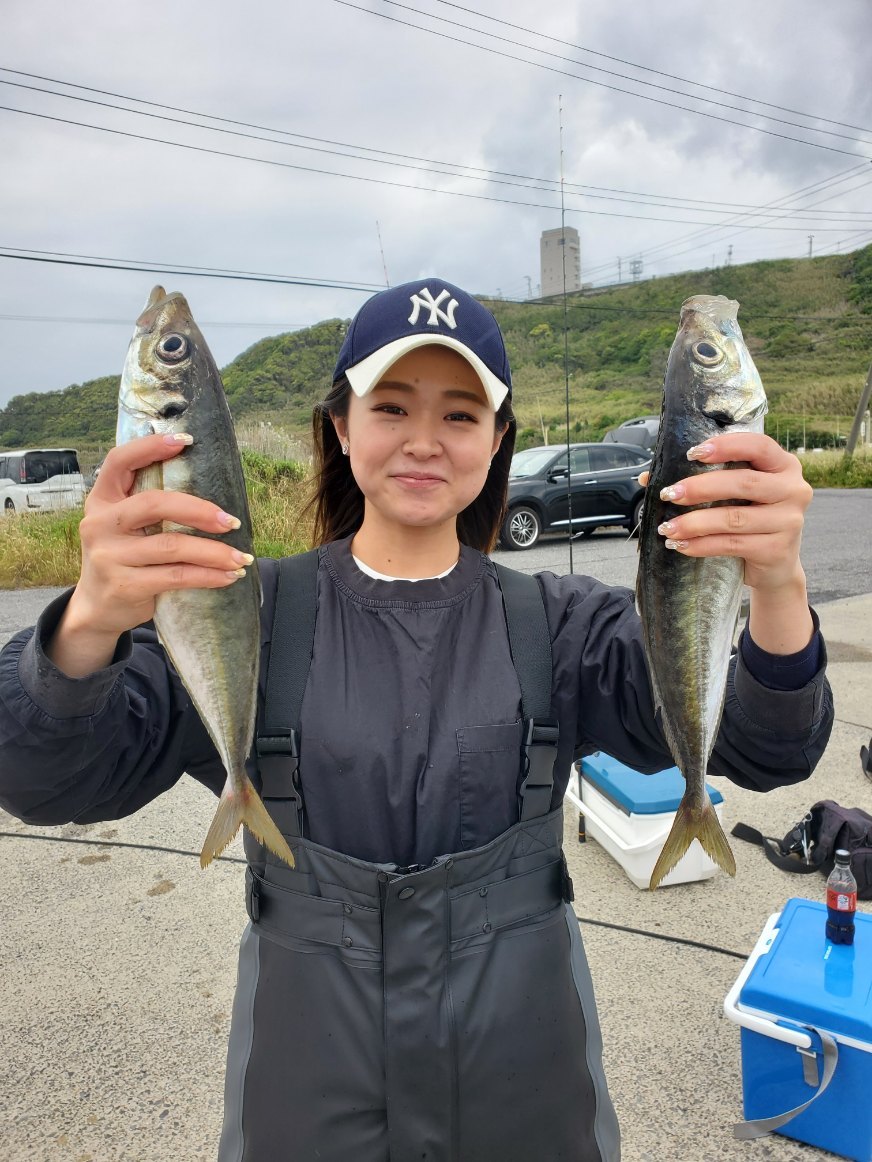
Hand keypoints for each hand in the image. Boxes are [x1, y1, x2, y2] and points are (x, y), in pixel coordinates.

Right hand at [48, 434, 250, 674]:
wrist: (98, 607)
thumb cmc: (123, 558)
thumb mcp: (123, 526)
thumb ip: (148, 505)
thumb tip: (207, 481)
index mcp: (101, 500)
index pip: (119, 461)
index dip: (150, 447)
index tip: (186, 441)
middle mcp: (100, 524)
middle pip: (155, 504)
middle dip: (200, 510)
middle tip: (233, 521)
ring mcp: (110, 555)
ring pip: (172, 546)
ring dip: (215, 552)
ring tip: (242, 558)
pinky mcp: (125, 585)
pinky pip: (177, 576)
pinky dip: (208, 576)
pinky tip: (229, 575)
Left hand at [641, 433, 811, 593]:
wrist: (776, 566)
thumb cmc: (750, 520)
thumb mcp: (735, 496)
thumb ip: (704, 479)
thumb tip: (648, 476)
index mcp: (784, 465)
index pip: (759, 446)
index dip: (726, 446)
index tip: (692, 453)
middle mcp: (794, 489)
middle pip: (744, 482)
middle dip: (700, 488)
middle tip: (668, 494)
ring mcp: (789, 521)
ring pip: (734, 518)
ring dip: (694, 522)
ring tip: (666, 528)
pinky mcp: (777, 550)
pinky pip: (731, 544)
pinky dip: (701, 545)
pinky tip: (681, 545)